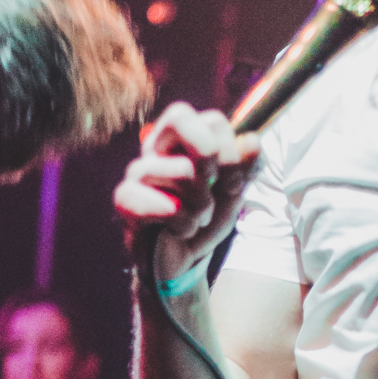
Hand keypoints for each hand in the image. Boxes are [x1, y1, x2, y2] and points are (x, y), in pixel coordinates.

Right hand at [113, 103, 261, 282]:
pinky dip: (185, 225)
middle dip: (210, 159)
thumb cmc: (207, 216)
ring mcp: (138, 170)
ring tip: (195, 217)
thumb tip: (252, 141)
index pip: (212, 120)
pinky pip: (168, 206)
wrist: (186, 259)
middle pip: (179, 118)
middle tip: (211, 190)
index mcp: (183, 137)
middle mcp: (156, 146)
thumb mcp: (234, 190)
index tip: (235, 183)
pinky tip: (178, 230)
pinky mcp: (125, 198)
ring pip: (182, 170)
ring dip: (201, 206)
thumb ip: (245, 165)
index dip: (231, 151)